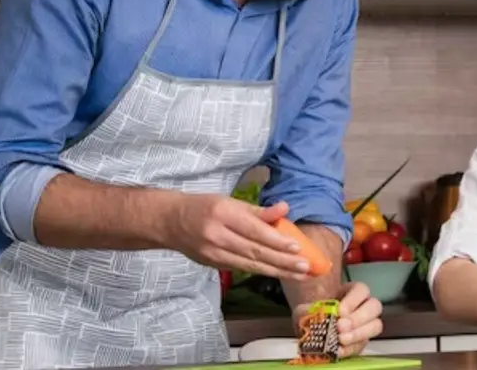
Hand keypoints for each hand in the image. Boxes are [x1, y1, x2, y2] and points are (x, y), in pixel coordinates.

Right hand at [165, 194, 310, 280]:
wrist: (170, 222)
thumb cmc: (205, 207)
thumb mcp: (230, 201)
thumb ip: (258, 210)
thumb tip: (284, 209)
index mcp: (223, 214)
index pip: (254, 231)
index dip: (276, 241)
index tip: (297, 248)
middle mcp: (217, 235)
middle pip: (255, 251)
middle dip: (283, 261)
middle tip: (306, 268)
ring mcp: (213, 253)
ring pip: (250, 265)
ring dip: (277, 271)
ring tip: (300, 275)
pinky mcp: (213, 264)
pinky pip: (242, 268)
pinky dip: (262, 271)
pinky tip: (279, 273)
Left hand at [293, 282, 383, 358]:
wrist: (311, 333)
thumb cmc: (312, 315)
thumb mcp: (305, 309)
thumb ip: (307, 310)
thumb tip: (313, 314)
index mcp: (352, 292)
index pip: (362, 290)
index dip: (353, 300)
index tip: (339, 311)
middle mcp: (364, 306)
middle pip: (375, 306)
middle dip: (358, 317)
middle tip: (341, 326)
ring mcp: (366, 324)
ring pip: (376, 325)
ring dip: (359, 333)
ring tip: (341, 339)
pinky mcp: (362, 341)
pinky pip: (364, 344)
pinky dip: (351, 348)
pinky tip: (339, 350)